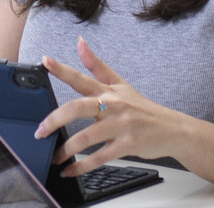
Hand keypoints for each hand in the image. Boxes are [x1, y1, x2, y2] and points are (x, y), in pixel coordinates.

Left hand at [34, 37, 192, 176]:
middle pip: (78, 107)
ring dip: (66, 149)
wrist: (173, 129)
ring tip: (53, 156)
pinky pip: (99, 157)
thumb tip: (79, 43)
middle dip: (55, 120)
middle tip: (40, 131)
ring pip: (86, 137)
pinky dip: (81, 166)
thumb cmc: (142, 108)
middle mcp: (113, 106)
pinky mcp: (127, 145)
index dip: (62, 69)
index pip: (82, 77)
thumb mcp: (120, 84)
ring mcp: (120, 126)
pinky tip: (69, 171)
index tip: (44, 61)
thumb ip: (96, 65)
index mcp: (108, 91)